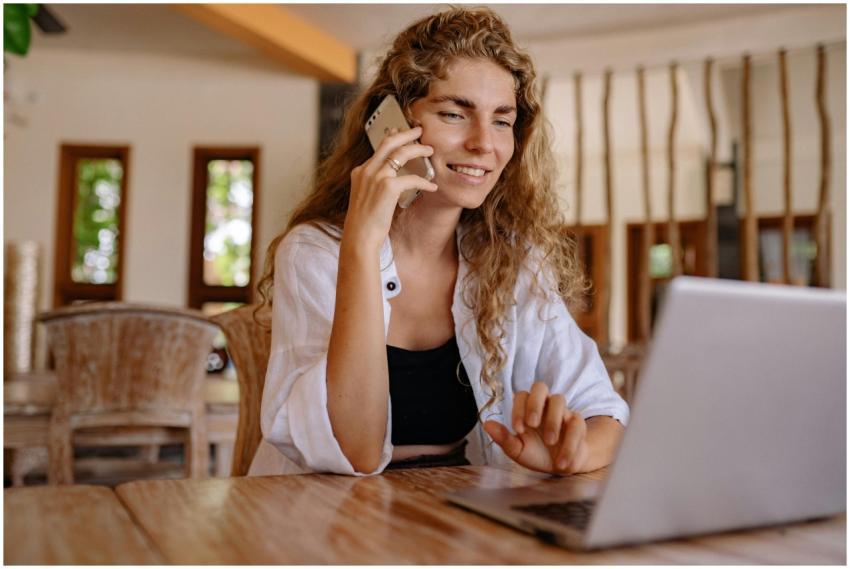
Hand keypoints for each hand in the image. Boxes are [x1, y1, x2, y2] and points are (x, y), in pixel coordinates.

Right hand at [344, 126, 437, 250]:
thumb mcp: (365, 198)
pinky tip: (432, 186)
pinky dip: (424, 181)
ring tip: (430, 151)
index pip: (379, 148)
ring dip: (419, 150)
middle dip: (406, 133)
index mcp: (360, 172)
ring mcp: (376, 177)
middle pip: (389, 142)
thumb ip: (374, 185)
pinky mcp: (388, 187)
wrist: (359, 237)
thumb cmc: (364, 223)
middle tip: (419, 131)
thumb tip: (392, 181)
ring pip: (402, 153)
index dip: (393, 138)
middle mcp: (367, 170)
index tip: (401, 132)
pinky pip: (412, 178)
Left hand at [483, 381, 589, 474]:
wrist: (560, 467)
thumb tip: (486, 423)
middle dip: (535, 403)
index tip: (517, 429)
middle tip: (532, 424)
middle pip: (540, 386)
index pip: (521, 395)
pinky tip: (562, 462)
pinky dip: (570, 443)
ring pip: (559, 400)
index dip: (518, 409)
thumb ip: (503, 438)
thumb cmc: (536, 453)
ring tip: (550, 442)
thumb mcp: (518, 450)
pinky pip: (576, 423)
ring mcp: (562, 411)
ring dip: (553, 420)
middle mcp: (544, 405)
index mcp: (527, 408)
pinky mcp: (578, 423)